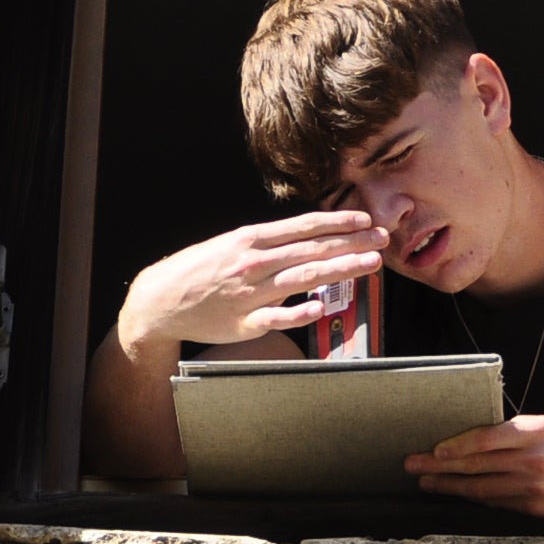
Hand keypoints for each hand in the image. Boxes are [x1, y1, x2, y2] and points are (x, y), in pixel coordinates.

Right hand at [115, 210, 387, 352]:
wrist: (160, 299)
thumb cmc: (201, 269)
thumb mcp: (233, 243)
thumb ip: (270, 242)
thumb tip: (309, 238)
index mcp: (252, 239)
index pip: (304, 226)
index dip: (339, 222)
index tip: (367, 221)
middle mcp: (254, 262)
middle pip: (312, 250)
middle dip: (351, 243)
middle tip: (382, 240)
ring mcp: (249, 293)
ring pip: (302, 278)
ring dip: (340, 269)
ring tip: (370, 264)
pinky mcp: (243, 323)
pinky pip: (276, 318)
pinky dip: (298, 312)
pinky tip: (322, 308)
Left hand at [406, 414, 543, 517]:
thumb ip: (512, 433)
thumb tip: (472, 441)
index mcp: (534, 433)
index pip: (483, 440)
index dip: (454, 447)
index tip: (432, 450)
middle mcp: (532, 461)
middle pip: (476, 466)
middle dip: (440, 467)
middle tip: (414, 466)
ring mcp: (535, 489)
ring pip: (483, 490)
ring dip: (452, 486)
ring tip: (428, 482)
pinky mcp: (538, 509)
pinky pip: (500, 504)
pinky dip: (478, 498)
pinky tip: (462, 493)